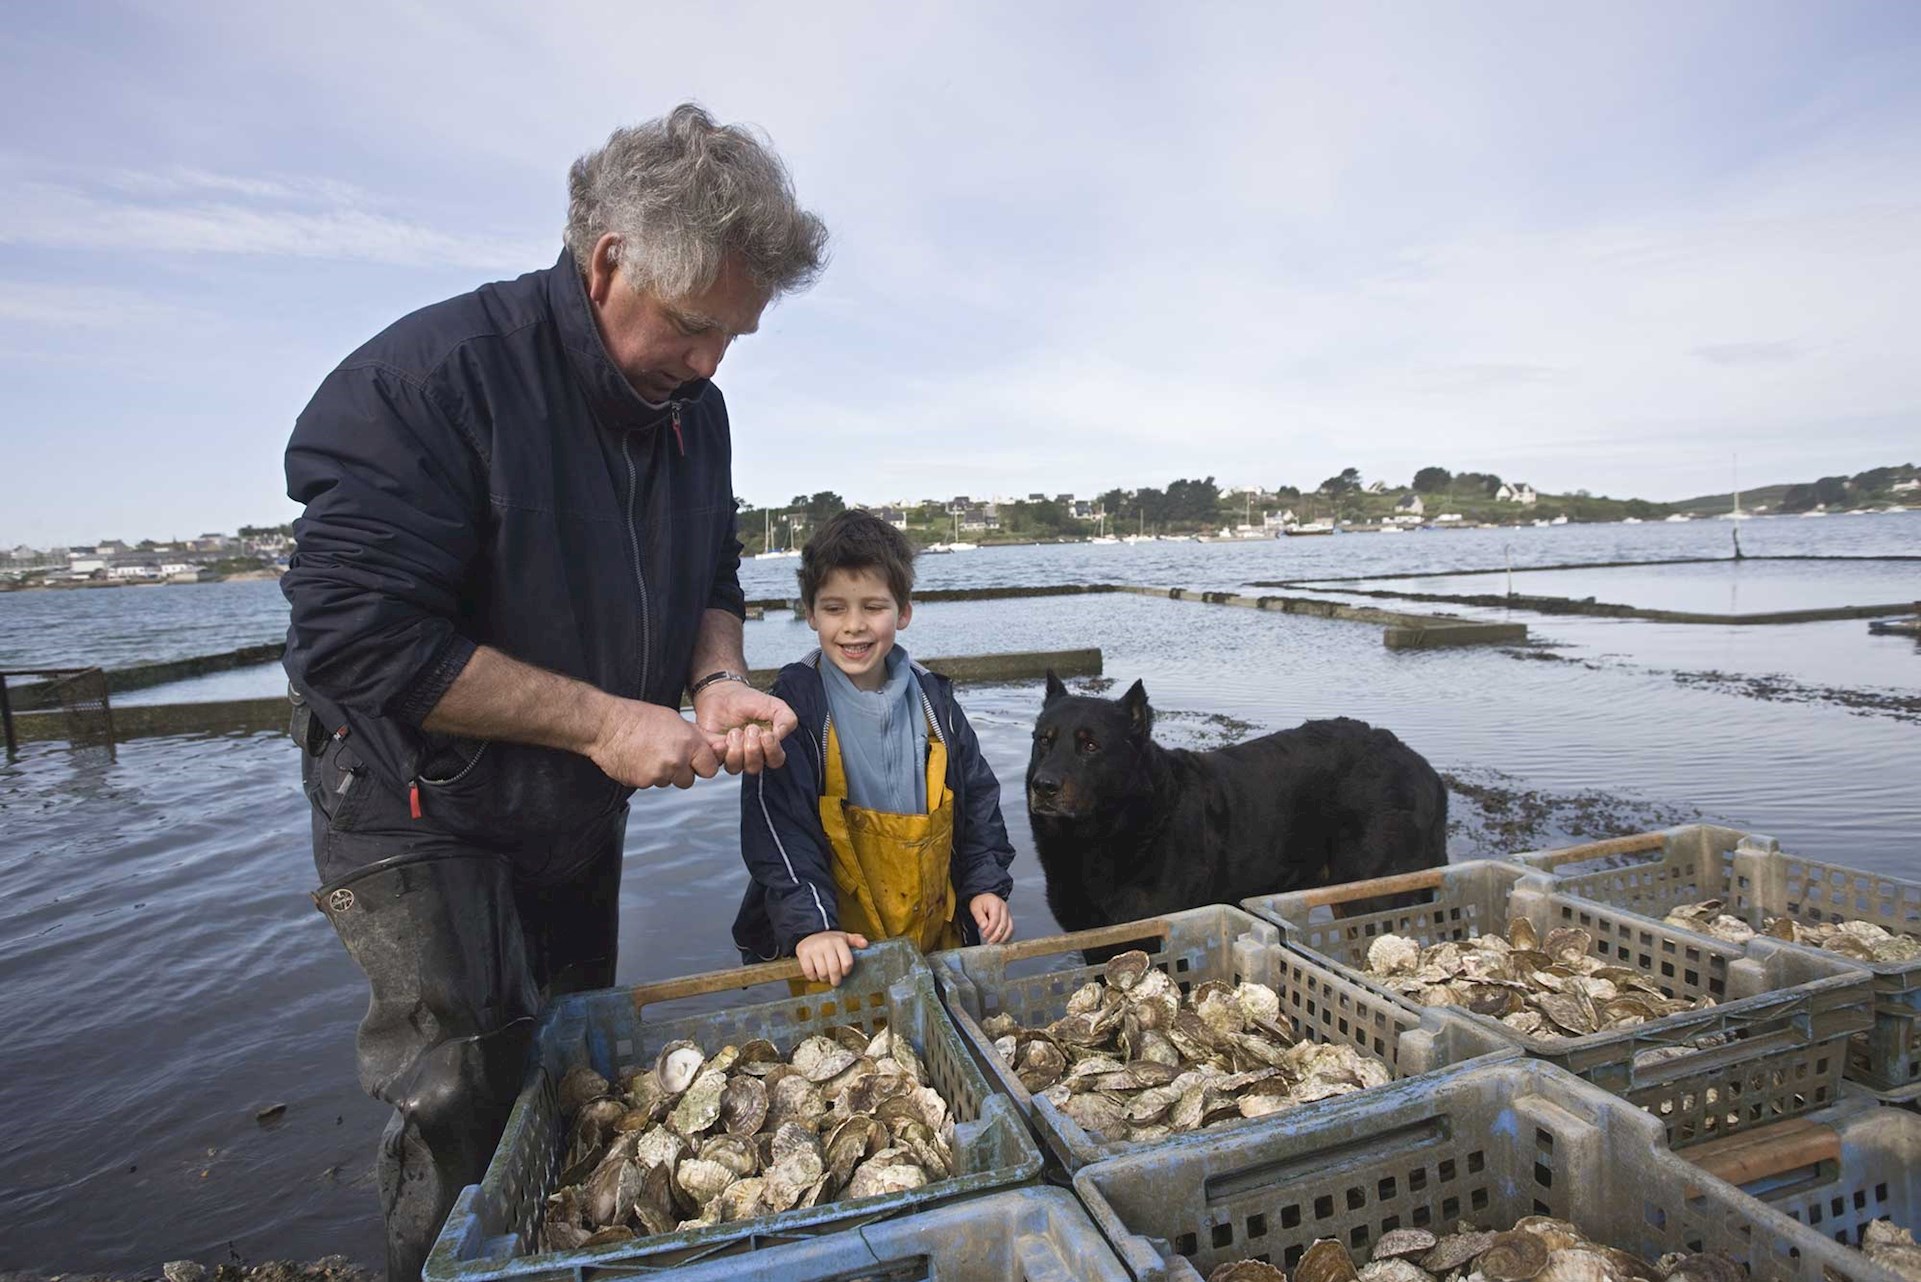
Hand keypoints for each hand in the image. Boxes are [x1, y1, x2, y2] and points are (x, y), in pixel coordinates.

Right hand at [585, 698, 720, 789]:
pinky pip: (652, 784)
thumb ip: (699, 737)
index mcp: (688, 744)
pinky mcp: (642, 783)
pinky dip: (647, 775)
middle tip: (668, 754)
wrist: (606, 726)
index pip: (710, 768)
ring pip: (669, 782)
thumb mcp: (675, 720)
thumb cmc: (639, 718)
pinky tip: (638, 759)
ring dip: (664, 773)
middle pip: (690, 780)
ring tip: (650, 753)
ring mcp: (658, 775)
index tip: (694, 758)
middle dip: (682, 771)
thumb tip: (720, 745)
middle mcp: (676, 761)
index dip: (702, 764)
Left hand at [692, 681, 797, 773]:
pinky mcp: (715, 753)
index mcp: (767, 747)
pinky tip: (721, 741)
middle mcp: (750, 756)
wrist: (724, 694)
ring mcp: (731, 756)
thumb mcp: (774, 705)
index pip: (775, 760)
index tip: (767, 734)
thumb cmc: (750, 701)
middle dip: (753, 748)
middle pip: (754, 767)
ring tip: (735, 732)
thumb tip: (780, 735)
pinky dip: (719, 752)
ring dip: (736, 750)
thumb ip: (786, 719)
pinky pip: (715, 763)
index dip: (772, 751)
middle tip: (751, 729)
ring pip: (735, 768)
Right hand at [795, 930, 868, 985]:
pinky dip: (813, 977)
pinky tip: (815, 974)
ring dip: (824, 979)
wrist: (809, 933)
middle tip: (835, 982)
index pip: (847, 963)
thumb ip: (856, 940)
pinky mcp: (803, 954)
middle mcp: (827, 944)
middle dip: (836, 980)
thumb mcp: (844, 937)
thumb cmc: (830, 940)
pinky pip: (809, 972)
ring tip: (825, 977)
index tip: (844, 973)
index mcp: (839, 941)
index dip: (846, 972)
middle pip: (834, 970)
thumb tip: (865, 944)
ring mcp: (814, 949)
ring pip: (822, 973)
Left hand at [970, 893, 1012, 944]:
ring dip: (1003, 937)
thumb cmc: (980, 903)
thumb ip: (979, 917)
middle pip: (1004, 924)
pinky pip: (1011, 929)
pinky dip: (1007, 936)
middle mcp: (1004, 908)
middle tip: (989, 942)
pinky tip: (1000, 940)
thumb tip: (984, 926)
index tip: (984, 935)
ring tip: (995, 943)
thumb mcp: (975, 908)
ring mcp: (1008, 913)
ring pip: (1010, 928)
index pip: (995, 919)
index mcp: (995, 903)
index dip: (990, 929)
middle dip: (997, 935)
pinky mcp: (1009, 918)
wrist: (985, 899)